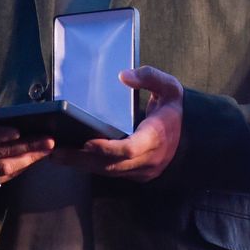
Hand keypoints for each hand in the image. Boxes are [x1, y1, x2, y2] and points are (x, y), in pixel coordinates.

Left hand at [50, 66, 182, 181]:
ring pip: (107, 172)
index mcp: (156, 137)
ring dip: (81, 165)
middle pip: (111, 164)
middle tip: (55, 151)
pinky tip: (70, 158)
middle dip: (82, 159)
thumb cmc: (175, 110)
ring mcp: (142, 170)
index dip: (107, 148)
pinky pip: (110, 173)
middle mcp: (148, 159)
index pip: (130, 148)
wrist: (194, 136)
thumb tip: (124, 75)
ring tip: (55, 155)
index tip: (87, 142)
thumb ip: (149, 77)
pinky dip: (90, 166)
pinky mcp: (135, 174)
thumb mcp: (170, 87)